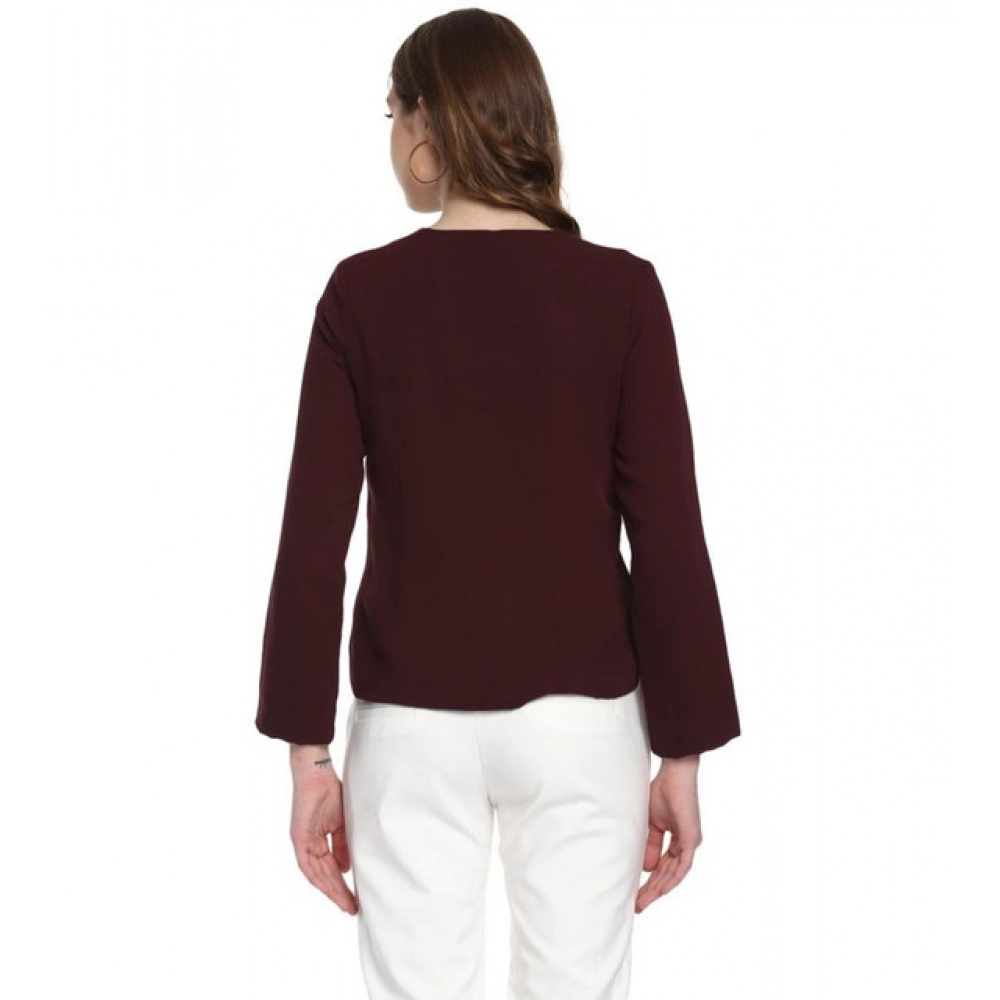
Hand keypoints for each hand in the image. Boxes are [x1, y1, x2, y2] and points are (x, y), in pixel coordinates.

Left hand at [288, 745, 358, 914]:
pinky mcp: (298, 838)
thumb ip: (342, 845)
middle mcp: (308, 845)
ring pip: (316, 875)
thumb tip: (346, 869)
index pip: (330, 869)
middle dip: (338, 893)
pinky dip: (319, 878)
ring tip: (347, 904)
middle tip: (353, 909)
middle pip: (324, 876)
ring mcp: (302, 843)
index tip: (355, 899)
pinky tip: (331, 888)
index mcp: (317, 841)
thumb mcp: (342, 822)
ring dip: (331, 890)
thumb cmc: (330, 791)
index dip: (341, 885)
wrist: (316, 772)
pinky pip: (308, 864)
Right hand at [635, 755, 702, 912]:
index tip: (636, 894)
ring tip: (643, 902)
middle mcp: (685, 845)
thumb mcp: (651, 823)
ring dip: (659, 889)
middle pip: (667, 874)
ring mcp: (690, 843)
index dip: (649, 881)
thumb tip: (645, 869)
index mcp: (677, 840)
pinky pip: (683, 866)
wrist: (674, 775)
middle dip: (651, 891)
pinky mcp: (692, 840)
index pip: (662, 867)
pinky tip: (661, 891)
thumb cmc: (662, 792)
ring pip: (674, 874)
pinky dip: (672, 879)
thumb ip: (649, 845)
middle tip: (637, 906)